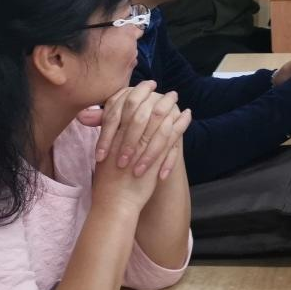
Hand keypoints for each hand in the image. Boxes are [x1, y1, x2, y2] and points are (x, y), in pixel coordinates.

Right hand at [92, 96, 190, 211]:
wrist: (115, 204)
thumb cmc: (107, 183)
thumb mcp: (103, 157)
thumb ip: (108, 137)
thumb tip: (104, 121)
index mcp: (115, 136)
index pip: (126, 106)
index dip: (138, 93)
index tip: (146, 84)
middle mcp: (128, 138)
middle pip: (144, 109)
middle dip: (156, 96)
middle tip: (165, 87)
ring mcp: (143, 146)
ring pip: (160, 119)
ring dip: (170, 106)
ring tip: (176, 96)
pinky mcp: (157, 156)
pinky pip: (172, 134)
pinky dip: (180, 122)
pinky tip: (187, 114)